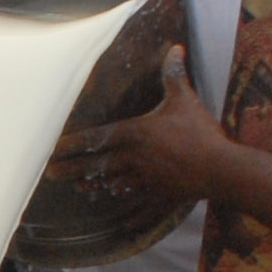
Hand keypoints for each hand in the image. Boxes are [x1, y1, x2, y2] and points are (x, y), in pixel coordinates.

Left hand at [52, 46, 225, 202]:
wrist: (220, 168)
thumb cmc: (199, 132)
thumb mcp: (184, 99)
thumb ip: (174, 75)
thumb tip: (175, 47)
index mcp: (134, 135)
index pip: (95, 139)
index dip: (72, 145)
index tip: (52, 151)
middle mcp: (133, 159)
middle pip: (96, 166)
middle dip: (72, 170)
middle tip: (51, 176)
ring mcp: (145, 180)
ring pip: (113, 185)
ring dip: (95, 187)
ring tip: (79, 188)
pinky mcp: (159, 196)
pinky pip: (140, 207)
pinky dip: (130, 214)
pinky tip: (121, 224)